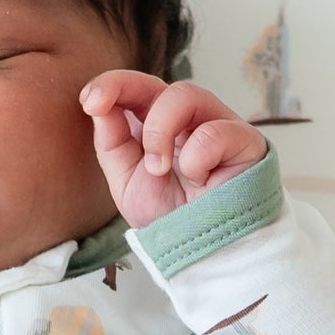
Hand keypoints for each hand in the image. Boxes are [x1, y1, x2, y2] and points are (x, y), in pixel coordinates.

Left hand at [81, 72, 266, 230]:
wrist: (202, 250)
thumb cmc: (170, 214)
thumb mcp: (126, 181)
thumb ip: (111, 142)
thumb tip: (98, 104)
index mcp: (158, 123)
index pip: (137, 88)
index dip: (113, 84)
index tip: (90, 102)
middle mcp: (188, 118)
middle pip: (159, 84)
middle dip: (136, 107)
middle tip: (136, 152)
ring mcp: (217, 123)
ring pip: (186, 94)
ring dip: (162, 133)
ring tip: (160, 170)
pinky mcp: (244, 139)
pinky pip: (214, 131)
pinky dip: (196, 160)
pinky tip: (201, 182)